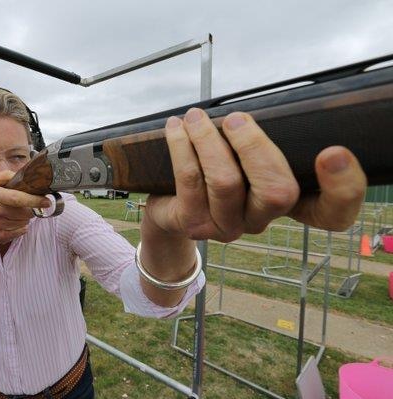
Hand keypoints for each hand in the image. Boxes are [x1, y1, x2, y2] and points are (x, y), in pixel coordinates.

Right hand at [0, 170, 50, 252]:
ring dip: (24, 218)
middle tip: (21, 206)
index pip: (18, 198)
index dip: (35, 200)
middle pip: (25, 211)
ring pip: (25, 221)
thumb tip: (20, 175)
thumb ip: (3, 176)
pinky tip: (10, 223)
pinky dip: (20, 227)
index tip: (46, 200)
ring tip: (11, 214)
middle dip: (28, 208)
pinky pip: (21, 231)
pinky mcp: (1, 237)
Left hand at [143, 108, 366, 241]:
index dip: (343, 189)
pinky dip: (182, 147)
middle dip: (253, 145)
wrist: (169, 204)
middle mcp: (262, 220)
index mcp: (287, 202)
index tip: (332, 153)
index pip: (331, 212)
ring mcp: (229, 226)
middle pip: (277, 191)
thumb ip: (259, 141)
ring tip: (195, 117)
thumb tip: (254, 107)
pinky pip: (190, 180)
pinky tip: (175, 128)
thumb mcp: (243, 153)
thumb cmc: (213, 167)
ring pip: (226, 182)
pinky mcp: (195, 224)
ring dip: (208, 140)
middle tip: (234, 118)